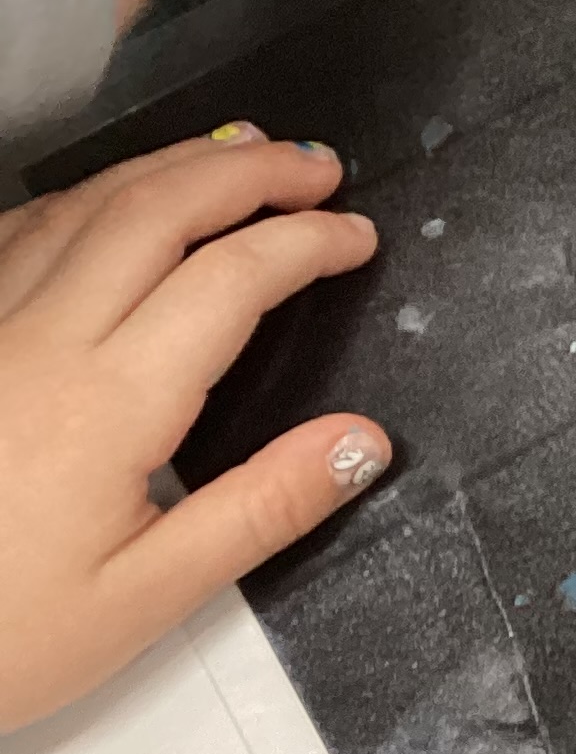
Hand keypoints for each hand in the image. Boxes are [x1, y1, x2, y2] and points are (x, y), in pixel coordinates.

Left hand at [0, 125, 380, 731]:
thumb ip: (260, 510)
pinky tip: (109, 201)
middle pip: (158, 211)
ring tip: (238, 152)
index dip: (307, 241)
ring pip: (84, 206)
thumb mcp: (141, 600)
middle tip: (318, 165)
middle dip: (250, 172)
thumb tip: (362, 441)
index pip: (231, 280)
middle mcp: (43, 343)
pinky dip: (82, 198)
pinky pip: (15, 234)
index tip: (358, 236)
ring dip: (171, 165)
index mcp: (109, 404)